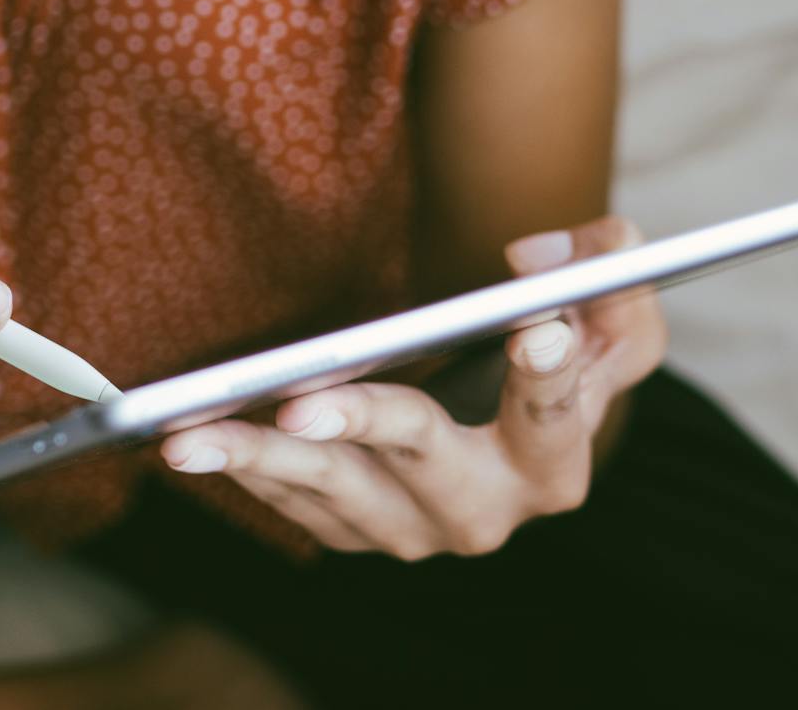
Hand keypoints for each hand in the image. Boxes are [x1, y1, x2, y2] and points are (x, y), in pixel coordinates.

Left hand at [160, 216, 665, 558]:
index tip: (532, 326)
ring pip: (337, 492)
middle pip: (423, 460)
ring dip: (261, 458)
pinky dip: (245, 468)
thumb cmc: (549, 347)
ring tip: (190, 433)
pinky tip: (192, 437)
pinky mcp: (356, 533)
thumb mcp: (605, 305)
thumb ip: (608, 270)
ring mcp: (416, 532)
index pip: (557, 413)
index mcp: (557, 460)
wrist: (498, 420)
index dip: (551, 372)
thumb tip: (534, 263)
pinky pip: (294, 503)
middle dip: (359, 425)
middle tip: (298, 400)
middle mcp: (488, 511)